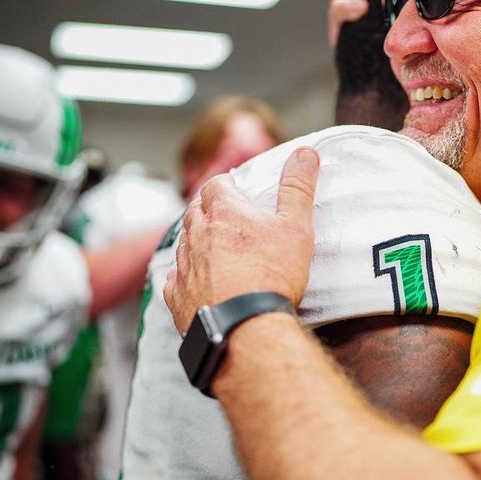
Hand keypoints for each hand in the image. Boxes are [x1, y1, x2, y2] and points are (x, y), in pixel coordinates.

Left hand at [164, 148, 320, 334]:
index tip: (236, 189)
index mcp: (224, 214)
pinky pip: (175, 279)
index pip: (216, 185)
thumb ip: (298, 187)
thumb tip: (305, 152)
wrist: (246, 326)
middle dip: (207, 209)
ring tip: (214, 248)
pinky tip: (197, 281)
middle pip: (194, 211)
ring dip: (196, 240)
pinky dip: (185, 276)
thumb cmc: (273, 276)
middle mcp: (197, 235)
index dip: (226, 185)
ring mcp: (184, 266)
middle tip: (225, 216)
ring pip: (184, 243)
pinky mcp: (178, 296)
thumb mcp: (296, 226)